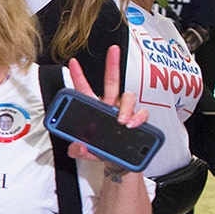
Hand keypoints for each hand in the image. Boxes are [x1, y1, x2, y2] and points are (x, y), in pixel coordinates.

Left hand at [66, 46, 148, 164]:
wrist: (117, 162)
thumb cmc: (100, 151)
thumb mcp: (86, 151)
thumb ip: (78, 150)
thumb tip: (78, 147)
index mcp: (93, 109)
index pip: (84, 90)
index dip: (78, 76)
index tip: (72, 62)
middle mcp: (109, 106)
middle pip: (112, 82)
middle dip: (112, 64)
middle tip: (113, 51)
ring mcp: (124, 111)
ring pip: (128, 98)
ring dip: (126, 107)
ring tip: (121, 121)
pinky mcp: (136, 120)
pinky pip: (142, 113)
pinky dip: (138, 118)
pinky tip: (132, 125)